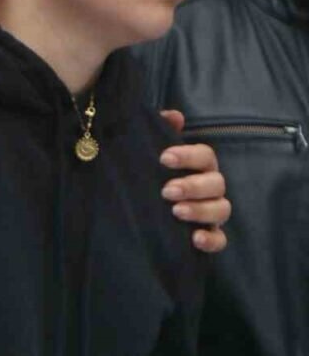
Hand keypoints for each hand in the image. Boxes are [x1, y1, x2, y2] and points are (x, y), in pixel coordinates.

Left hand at [159, 109, 228, 253]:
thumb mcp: (146, 153)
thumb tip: (174, 115)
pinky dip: (211, 240)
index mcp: (198, 165)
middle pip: (216, 183)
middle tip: (167, 191)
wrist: (133, 208)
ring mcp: (212, 212)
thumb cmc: (148, 173)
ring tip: (176, 211)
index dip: (188, 156)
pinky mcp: (209, 235)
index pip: (205, 155)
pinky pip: (220, 240)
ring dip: (201, 210)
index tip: (164, 158)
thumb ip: (160, 132)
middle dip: (193, 186)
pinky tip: (195, 238)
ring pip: (222, 209)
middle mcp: (210, 187)